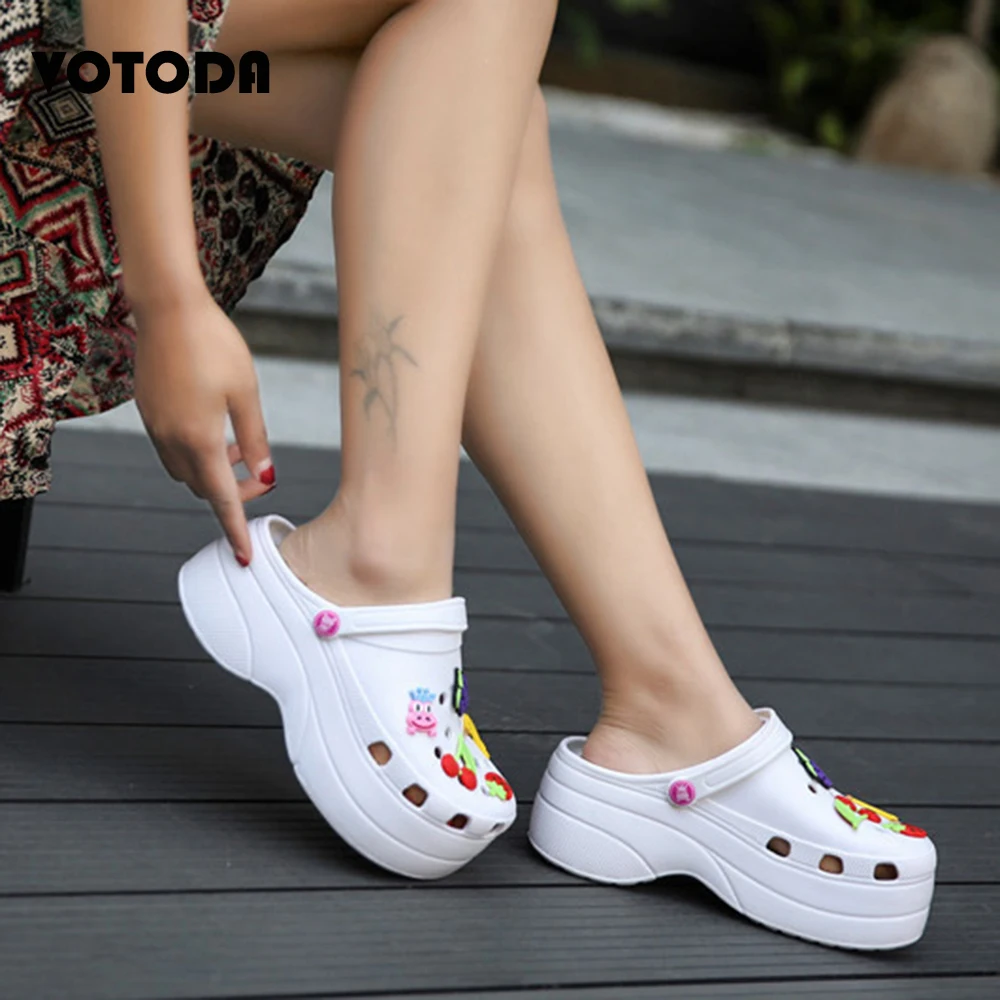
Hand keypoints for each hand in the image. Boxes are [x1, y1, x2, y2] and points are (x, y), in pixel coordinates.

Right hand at [132, 286, 274, 564]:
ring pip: (186, 471)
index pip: (222, 499)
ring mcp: (155, 427)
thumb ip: (256, 439)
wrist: (168, 308)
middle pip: (204, 488)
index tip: (243, 555)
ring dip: (213, 471)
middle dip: (232, 492)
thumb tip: (266, 475)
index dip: (235, 528)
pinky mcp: (147, 412)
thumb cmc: (214, 344)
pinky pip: (172, 449)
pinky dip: (196, 453)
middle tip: (260, 475)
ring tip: (240, 446)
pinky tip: (216, 429)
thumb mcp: (246, 393)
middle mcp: (171, 440)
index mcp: (200, 440)